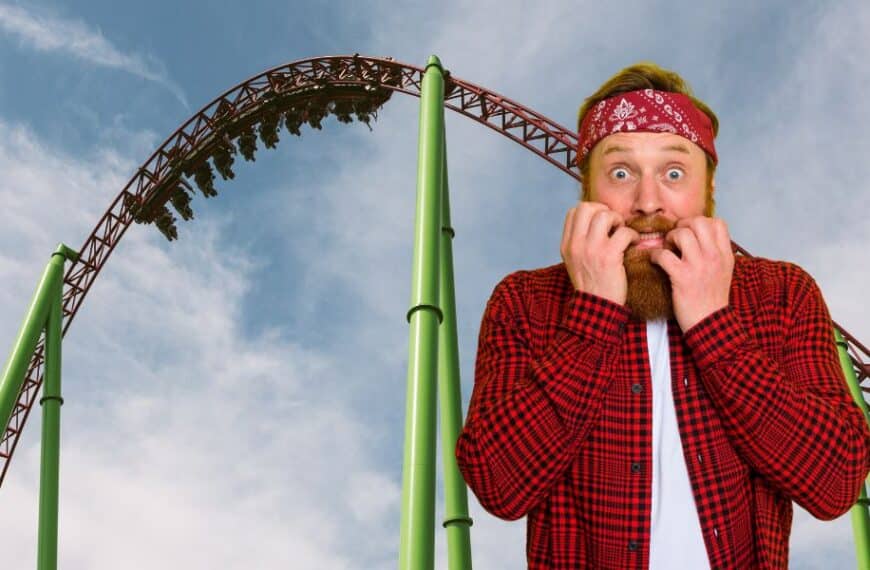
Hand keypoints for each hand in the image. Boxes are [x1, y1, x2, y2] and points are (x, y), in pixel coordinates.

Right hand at [560, 202, 638, 304]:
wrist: (597, 307)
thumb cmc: (591, 283)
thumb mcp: (576, 260)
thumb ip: (580, 240)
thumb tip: (595, 220)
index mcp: (567, 244)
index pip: (574, 211)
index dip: (591, 211)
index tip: (601, 222)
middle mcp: (576, 244)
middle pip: (587, 207)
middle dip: (604, 211)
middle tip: (613, 224)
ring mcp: (591, 249)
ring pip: (605, 215)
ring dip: (618, 220)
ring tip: (622, 232)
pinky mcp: (608, 256)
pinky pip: (623, 232)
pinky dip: (632, 235)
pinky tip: (632, 244)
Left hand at [648, 216, 734, 330]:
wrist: (710, 324)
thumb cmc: (712, 299)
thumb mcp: (723, 272)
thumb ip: (716, 253)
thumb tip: (702, 238)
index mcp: (725, 255)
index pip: (718, 223)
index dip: (700, 222)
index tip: (690, 231)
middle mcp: (714, 257)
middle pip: (699, 223)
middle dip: (683, 225)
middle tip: (675, 236)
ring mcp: (699, 266)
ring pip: (682, 234)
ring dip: (669, 238)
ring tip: (667, 247)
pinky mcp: (682, 277)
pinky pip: (664, 255)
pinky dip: (655, 255)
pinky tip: (655, 260)